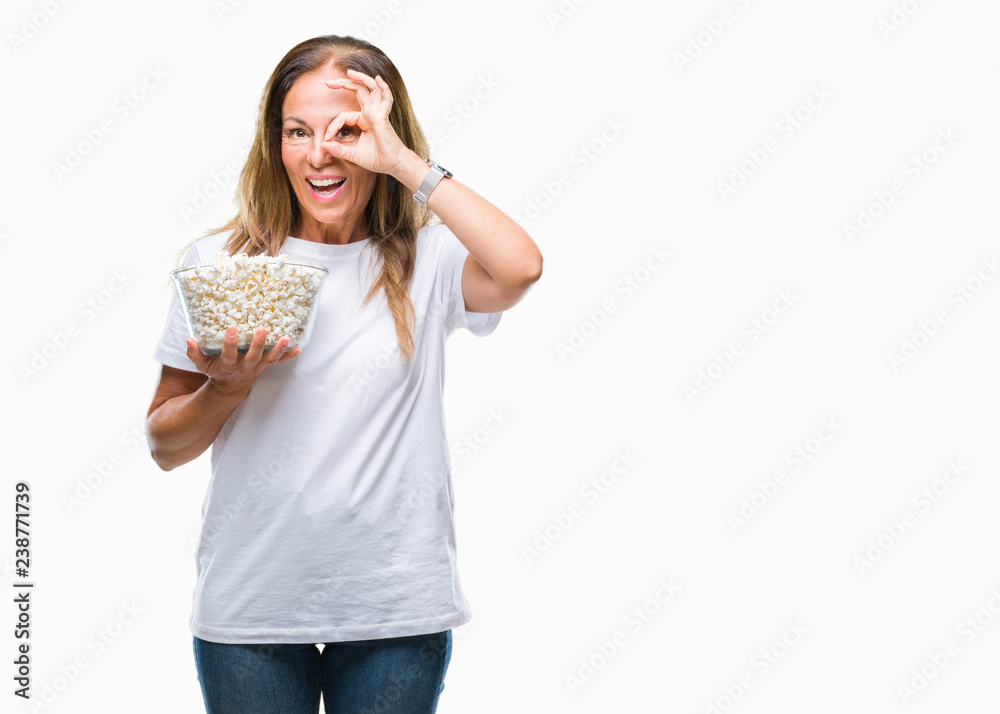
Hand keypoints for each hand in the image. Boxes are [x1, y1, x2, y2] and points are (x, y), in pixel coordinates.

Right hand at [184, 327, 301, 395]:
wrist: (230, 387)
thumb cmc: (216, 370)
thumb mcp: (202, 365)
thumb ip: (194, 353)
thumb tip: (188, 339)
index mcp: (229, 364)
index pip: (229, 354)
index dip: (230, 343)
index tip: (231, 329)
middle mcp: (245, 366)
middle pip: (253, 356)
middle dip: (258, 344)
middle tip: (262, 330)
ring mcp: (258, 367)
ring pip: (270, 359)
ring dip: (279, 349)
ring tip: (286, 338)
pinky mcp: (266, 366)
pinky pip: (279, 362)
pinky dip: (289, 356)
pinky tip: (300, 349)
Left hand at [322, 69, 410, 175]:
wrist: (392, 165)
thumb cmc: (377, 159)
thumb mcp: (352, 154)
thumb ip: (337, 149)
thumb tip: (323, 144)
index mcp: (364, 121)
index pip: (343, 116)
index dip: (333, 126)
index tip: (326, 138)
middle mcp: (370, 114)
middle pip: (358, 91)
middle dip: (343, 84)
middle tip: (328, 83)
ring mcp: (377, 113)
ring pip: (370, 89)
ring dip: (361, 78)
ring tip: (349, 72)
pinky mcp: (382, 116)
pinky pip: (385, 97)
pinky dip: (383, 87)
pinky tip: (378, 79)